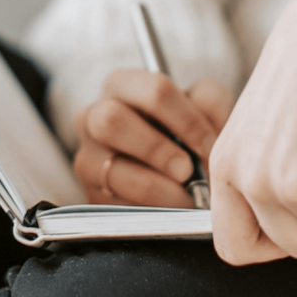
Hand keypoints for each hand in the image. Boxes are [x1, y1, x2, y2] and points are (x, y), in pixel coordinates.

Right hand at [74, 71, 233, 206]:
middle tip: (186, 170)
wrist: (179, 176)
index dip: (187, 119)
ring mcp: (87, 156)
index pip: (154, 90)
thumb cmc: (189, 134)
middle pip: (111, 120)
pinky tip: (167, 211)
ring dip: (155, 187)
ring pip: (111, 169)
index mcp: (123, 85)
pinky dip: (146, 210)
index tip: (209, 146)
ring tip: (185, 198)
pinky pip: (113, 203)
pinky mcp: (89, 193)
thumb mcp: (205, 110)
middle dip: (156, 149)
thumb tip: (202, 116)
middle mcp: (94, 116)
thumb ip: (209, 101)